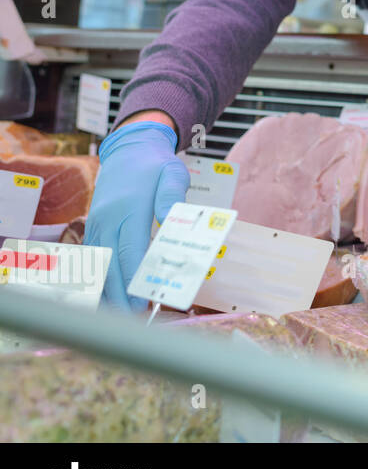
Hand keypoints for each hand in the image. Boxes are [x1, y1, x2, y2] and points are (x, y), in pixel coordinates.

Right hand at [86, 121, 190, 310]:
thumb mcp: (173, 174)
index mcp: (130, 207)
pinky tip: (107, 295)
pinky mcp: (94, 225)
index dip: (136, 278)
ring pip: (98, 262)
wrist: (130, 150)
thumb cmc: (156, 165)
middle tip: (133, 319)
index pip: (131, 250)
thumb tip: (171, 220)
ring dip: (107, 289)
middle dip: (120, 293)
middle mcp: (109, 218)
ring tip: (120, 315)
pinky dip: (99, 276)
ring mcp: (98, 222)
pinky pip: (93, 255)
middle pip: (111, 262)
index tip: (144, 300)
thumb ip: (172, 197)